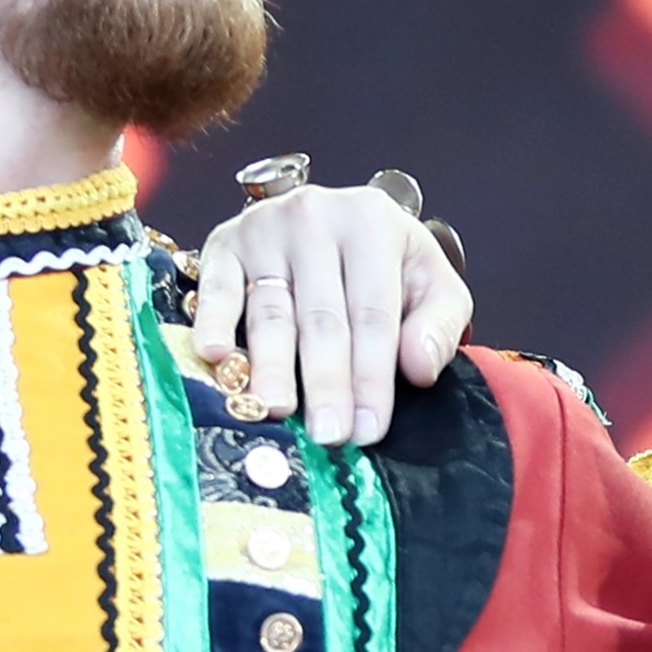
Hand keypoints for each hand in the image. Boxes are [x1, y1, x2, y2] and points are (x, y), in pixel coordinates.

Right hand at [188, 176, 471, 447]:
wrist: (334, 221)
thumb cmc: (385, 264)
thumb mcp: (431, 284)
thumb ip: (438, 326)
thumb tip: (418, 368)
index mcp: (373, 223)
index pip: (373, 314)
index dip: (372, 377)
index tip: (368, 429)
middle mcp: (315, 217)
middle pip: (322, 318)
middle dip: (326, 382)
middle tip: (327, 434)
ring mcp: (264, 228)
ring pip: (271, 311)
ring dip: (272, 365)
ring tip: (276, 409)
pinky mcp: (223, 243)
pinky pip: (217, 289)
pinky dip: (213, 322)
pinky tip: (215, 356)